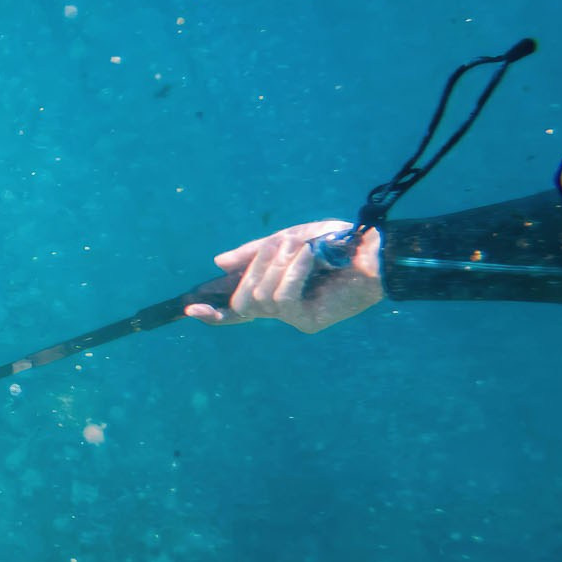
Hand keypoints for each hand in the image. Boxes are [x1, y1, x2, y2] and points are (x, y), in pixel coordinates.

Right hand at [184, 221, 383, 333]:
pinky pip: (281, 297)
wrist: (372, 250)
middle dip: (254, 269)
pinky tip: (308, 257)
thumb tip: (218, 264)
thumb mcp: (288, 241)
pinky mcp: (308, 319)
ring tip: (302, 249)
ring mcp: (295, 317)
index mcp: (276, 290)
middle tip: (279, 246)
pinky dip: (292, 271)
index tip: (189, 308)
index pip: (238, 310)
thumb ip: (254, 253)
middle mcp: (283, 309)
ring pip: (260, 298)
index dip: (214, 312)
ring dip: (277, 265)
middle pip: (243, 302)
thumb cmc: (335, 243)